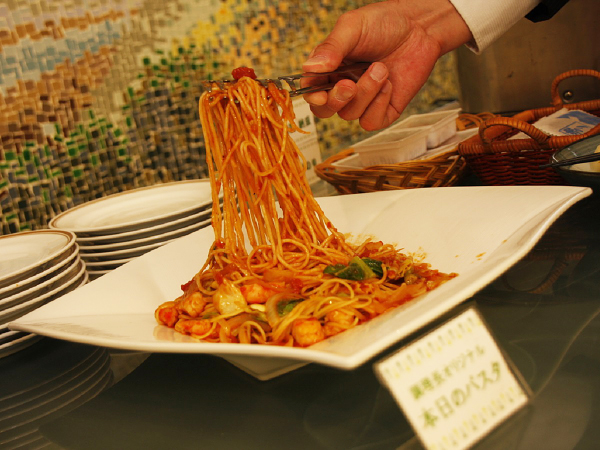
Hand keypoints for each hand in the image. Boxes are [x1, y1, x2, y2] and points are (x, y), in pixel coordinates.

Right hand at [302, 0, 471, 130]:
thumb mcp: (353, 28)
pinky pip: (371, 122)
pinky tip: (389, 84)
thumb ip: (331, 48)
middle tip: (349, 85)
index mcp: (328, 68)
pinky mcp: (383, 110)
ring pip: (349, 114)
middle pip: (325, 110)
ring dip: (366, 93)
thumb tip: (310, 67)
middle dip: (336, 100)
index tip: (320, 96)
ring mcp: (363, 100)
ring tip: (381, 69)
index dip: (312, 96)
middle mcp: (342, 86)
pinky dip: (379, 105)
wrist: (420, 28)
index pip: (310, 89)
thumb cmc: (384, 23)